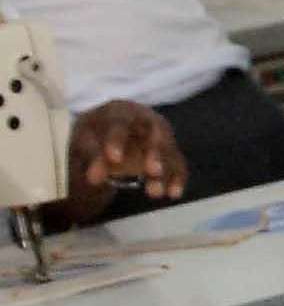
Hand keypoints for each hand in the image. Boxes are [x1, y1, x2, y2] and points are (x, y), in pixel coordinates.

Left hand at [66, 100, 183, 212]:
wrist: (106, 135)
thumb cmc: (94, 135)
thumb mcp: (85, 142)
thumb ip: (92, 158)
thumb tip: (95, 179)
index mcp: (120, 111)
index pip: (119, 122)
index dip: (117, 139)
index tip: (114, 159)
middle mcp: (147, 119)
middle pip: (156, 132)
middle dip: (156, 152)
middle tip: (153, 171)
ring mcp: (161, 135)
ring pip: (169, 150)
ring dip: (166, 172)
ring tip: (155, 193)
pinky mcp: (169, 152)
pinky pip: (177, 164)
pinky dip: (177, 179)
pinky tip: (173, 193)